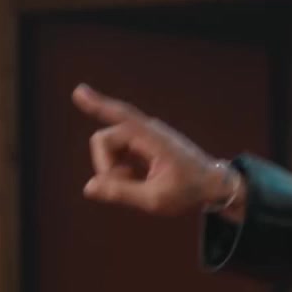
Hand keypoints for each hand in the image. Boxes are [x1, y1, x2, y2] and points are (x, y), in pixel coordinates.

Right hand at [71, 84, 240, 216]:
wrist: (213, 185)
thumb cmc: (188, 192)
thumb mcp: (154, 199)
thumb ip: (121, 193)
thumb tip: (88, 187)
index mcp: (153, 139)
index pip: (119, 118)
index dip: (96, 105)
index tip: (78, 92)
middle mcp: (147, 130)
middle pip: (104, 139)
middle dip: (105, 164)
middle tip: (123, 186)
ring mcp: (145, 135)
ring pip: (109, 146)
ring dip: (113, 167)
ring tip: (136, 183)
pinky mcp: (144, 142)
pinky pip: (118, 150)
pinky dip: (119, 166)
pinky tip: (133, 177)